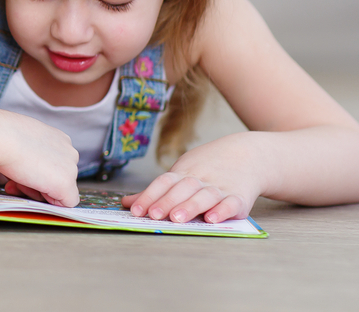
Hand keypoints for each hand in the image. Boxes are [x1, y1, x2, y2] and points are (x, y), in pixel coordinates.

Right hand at [0, 111, 79, 206]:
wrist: (1, 137)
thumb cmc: (4, 136)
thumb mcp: (21, 140)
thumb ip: (31, 152)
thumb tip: (28, 166)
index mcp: (59, 139)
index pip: (54, 164)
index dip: (36, 172)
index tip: (19, 171)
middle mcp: (69, 151)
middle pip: (57, 178)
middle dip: (36, 183)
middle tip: (14, 181)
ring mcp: (70, 168)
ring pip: (60, 190)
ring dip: (37, 191)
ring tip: (15, 183)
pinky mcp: (65, 184)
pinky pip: (67, 202)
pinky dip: (49, 203)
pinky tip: (29, 190)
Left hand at [122, 134, 262, 222]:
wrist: (247, 155)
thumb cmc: (206, 169)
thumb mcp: (181, 174)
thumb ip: (156, 193)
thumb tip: (126, 203)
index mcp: (183, 173)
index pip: (162, 182)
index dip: (149, 196)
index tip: (136, 210)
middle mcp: (200, 179)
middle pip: (181, 189)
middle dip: (166, 202)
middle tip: (153, 215)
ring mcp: (220, 187)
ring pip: (204, 196)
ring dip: (190, 207)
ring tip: (176, 219)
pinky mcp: (239, 197)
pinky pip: (231, 203)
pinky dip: (222, 211)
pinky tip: (212, 219)